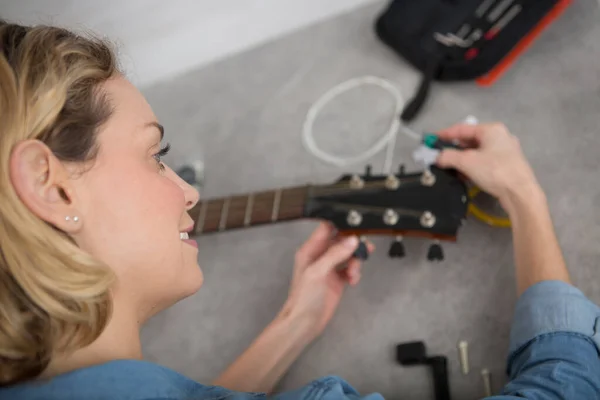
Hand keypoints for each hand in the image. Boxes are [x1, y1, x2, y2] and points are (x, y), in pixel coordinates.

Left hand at [277, 223, 373, 339]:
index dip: (340, 226)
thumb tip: (351, 240)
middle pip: (340, 242)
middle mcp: (320, 257)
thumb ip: (335, 254)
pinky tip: (353, 280)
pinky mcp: (337, 280)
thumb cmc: (303, 298)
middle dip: (353, 245)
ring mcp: (329, 269)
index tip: (355, 227)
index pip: (326, 229)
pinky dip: (355, 273)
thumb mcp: (318, 272)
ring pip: (348, 255)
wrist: (304, 322)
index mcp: (310, 251)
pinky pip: (350, 269)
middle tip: (364, 248)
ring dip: (355, 261)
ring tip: (354, 272)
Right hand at [435, 123, 539, 205]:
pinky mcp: (508, 164)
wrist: (520, 193)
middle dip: (454, 149)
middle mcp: (500, 136)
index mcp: (492, 130)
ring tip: (451, 168)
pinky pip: (485, 161)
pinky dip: (473, 166)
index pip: (462, 128)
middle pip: (470, 140)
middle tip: (440, 156)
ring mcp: (506, 150)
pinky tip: (465, 175)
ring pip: (477, 151)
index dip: (445, 134)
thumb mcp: (467, 162)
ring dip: (463, 159)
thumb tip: (437, 157)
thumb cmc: (494, 171)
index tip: (431, 140)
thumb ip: (448, 156)